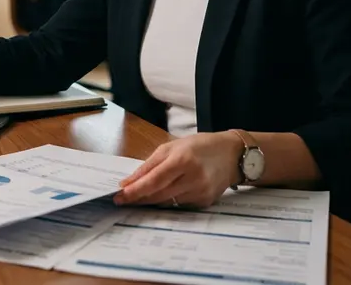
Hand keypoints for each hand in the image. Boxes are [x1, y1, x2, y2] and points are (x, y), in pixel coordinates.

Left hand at [114, 132, 243, 207]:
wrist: (232, 154)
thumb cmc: (199, 146)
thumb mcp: (171, 147)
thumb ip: (149, 165)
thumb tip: (128, 182)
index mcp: (183, 160)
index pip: (154, 180)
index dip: (135, 191)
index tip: (119, 196)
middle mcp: (193, 178)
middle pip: (159, 195)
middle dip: (138, 198)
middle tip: (123, 200)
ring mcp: (201, 192)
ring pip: (167, 202)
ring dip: (151, 201)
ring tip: (138, 197)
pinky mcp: (205, 202)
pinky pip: (180, 205)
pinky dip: (168, 201)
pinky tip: (162, 195)